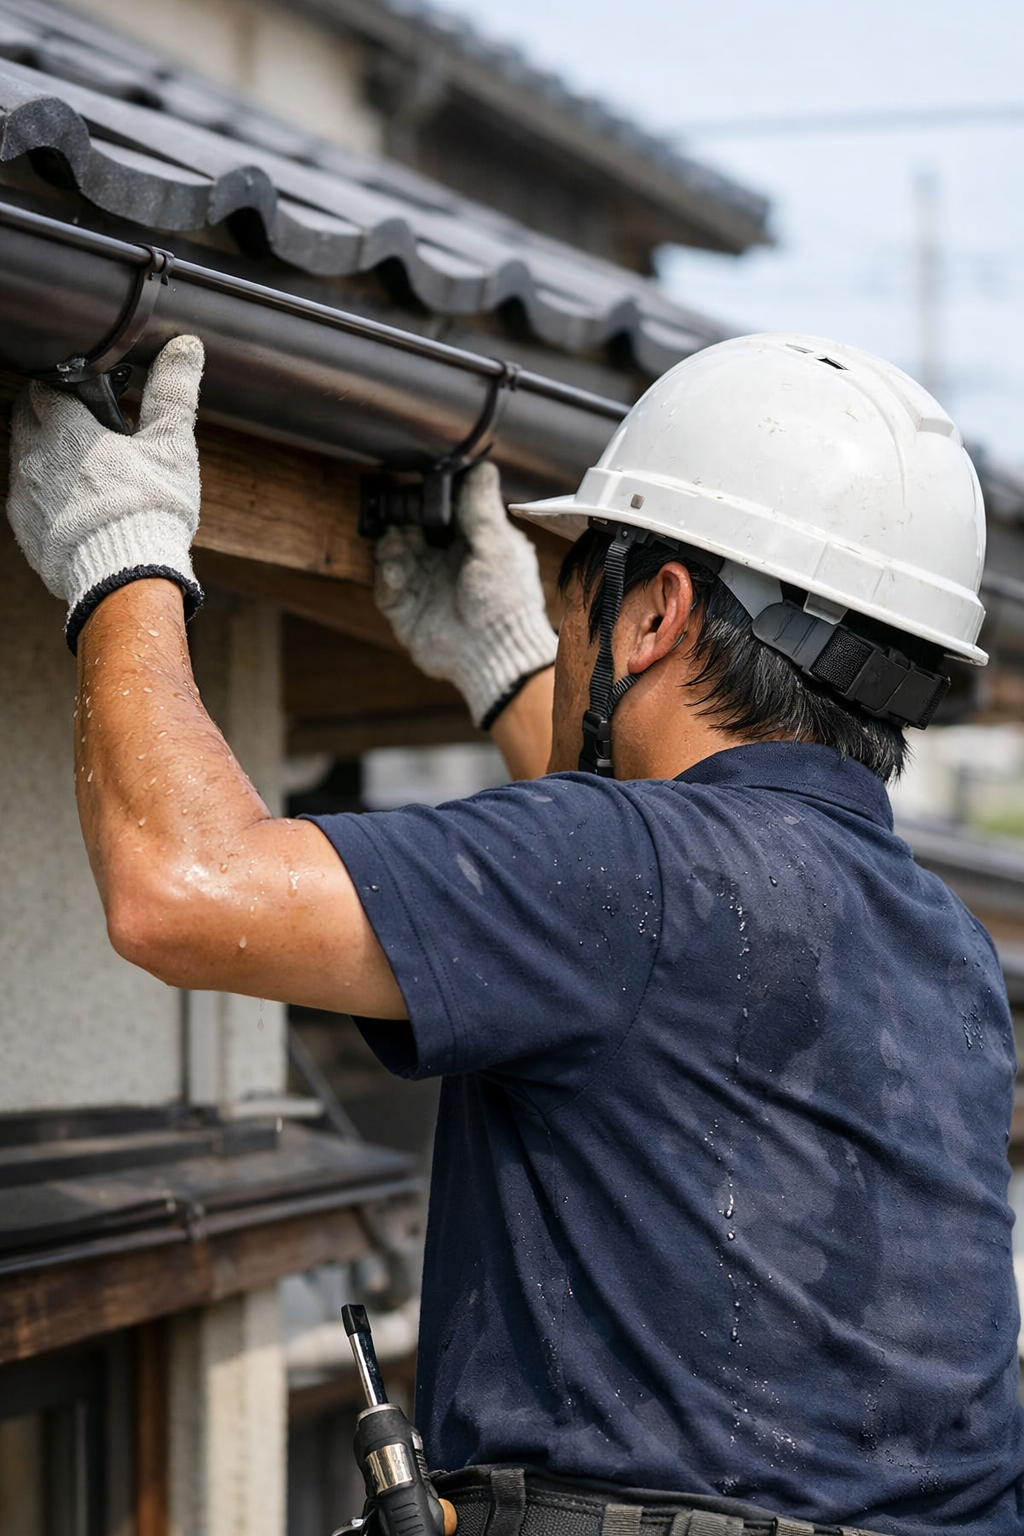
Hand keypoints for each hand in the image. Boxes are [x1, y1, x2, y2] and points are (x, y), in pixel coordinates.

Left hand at [7, 334, 205, 650]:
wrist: (125, 577)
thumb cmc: (149, 509)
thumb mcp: (171, 447)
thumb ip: (174, 393)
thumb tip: (186, 347)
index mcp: (65, 428)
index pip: (45, 386)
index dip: (64, 385)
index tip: (86, 393)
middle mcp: (33, 456)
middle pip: (25, 418)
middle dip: (47, 414)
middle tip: (82, 425)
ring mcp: (23, 495)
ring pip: (22, 458)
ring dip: (44, 455)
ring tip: (81, 468)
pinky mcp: (24, 530)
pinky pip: (24, 500)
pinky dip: (43, 495)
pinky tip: (73, 505)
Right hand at [374, 461, 557, 727]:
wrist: (495, 653)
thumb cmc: (506, 599)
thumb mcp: (496, 546)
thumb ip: (481, 508)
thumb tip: (482, 467)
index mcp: (468, 542)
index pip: (439, 510)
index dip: (425, 497)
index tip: (417, 486)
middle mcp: (443, 560)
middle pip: (409, 527)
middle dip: (400, 518)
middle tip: (398, 512)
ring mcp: (423, 585)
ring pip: (392, 552)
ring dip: (391, 545)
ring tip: (398, 544)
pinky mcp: (406, 610)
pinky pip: (385, 586)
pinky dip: (387, 575)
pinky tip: (397, 573)